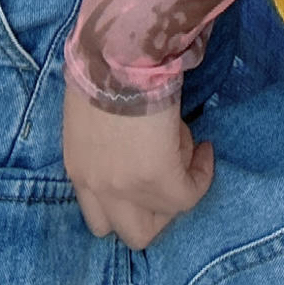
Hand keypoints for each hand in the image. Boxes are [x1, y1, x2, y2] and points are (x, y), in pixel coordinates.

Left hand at [63, 79, 213, 247]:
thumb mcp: (93, 111)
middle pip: (131, 232)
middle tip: (170, 175)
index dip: (130, 201)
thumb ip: (106, 137)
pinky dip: (201, 173)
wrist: (117, 52)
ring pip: (160, 223)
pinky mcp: (157, 180)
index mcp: (78, 169)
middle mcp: (97, 188)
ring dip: (176, 193)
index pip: (99, 214)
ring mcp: (125, 189)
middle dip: (156, 210)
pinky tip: (205, 148)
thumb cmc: (103, 66)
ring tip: (184, 149)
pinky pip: (189, 194)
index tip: (149, 170)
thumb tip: (133, 137)